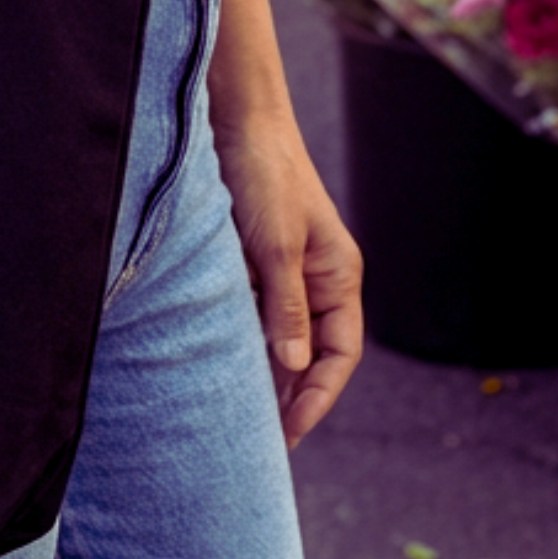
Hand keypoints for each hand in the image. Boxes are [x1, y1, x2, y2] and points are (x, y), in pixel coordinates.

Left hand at [216, 119, 363, 446]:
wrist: (236, 118)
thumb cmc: (266, 173)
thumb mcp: (278, 245)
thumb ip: (286, 306)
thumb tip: (295, 367)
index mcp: (338, 276)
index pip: (340, 356)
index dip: (319, 398)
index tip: (290, 433)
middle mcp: (316, 279)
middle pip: (310, 354)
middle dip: (290, 396)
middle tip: (259, 440)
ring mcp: (283, 271)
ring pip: (278, 337)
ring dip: (263, 371)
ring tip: (238, 415)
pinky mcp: (252, 262)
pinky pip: (251, 314)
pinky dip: (240, 341)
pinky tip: (218, 365)